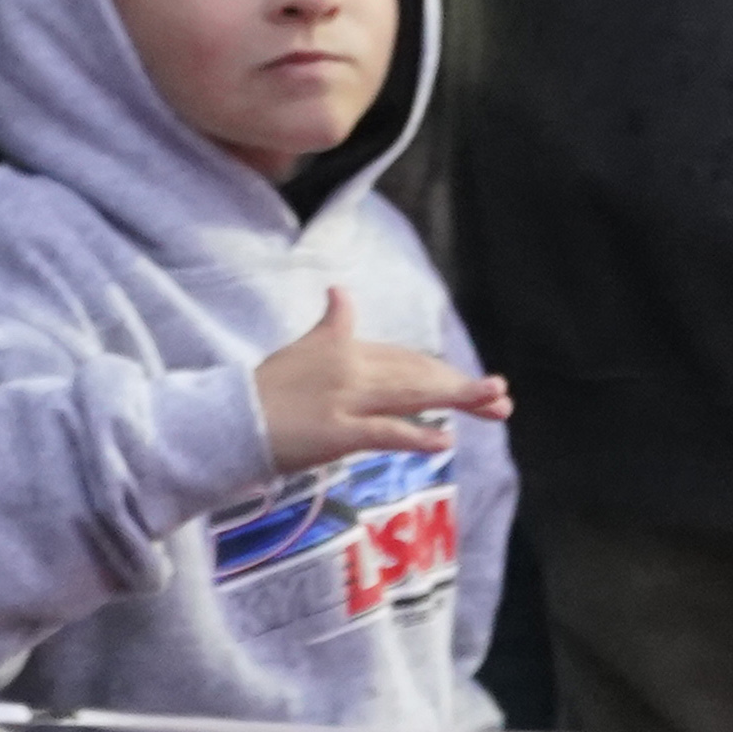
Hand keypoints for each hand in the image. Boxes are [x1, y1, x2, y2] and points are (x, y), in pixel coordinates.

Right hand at [254, 286, 508, 474]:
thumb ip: (331, 325)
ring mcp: (345, 401)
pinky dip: (416, 436)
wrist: (231, 420)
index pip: (406, 358)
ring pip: (410, 396)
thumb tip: (339, 291)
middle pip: (417, 375)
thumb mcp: (302, 349)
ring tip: (493, 402)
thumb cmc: (267, 389)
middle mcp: (352, 369)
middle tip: (501, 394)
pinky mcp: (336, 433)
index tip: (472, 383)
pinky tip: (445, 440)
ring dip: (455, 398)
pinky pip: (383, 433)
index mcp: (348, 349)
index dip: (440, 370)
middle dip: (461, 385)